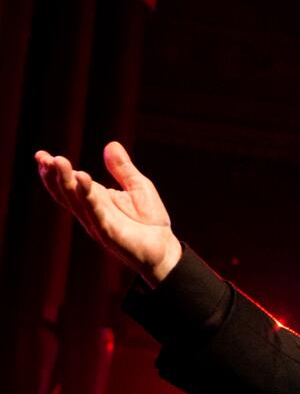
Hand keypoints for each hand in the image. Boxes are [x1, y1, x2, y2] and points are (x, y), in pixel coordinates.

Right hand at [36, 141, 181, 285]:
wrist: (165, 249)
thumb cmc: (150, 220)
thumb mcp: (138, 186)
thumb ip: (123, 168)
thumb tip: (111, 144)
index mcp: (96, 198)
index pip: (69, 184)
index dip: (54, 171)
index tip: (41, 156)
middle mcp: (92, 210)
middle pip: (67, 192)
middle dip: (54, 175)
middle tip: (43, 158)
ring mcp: (98, 223)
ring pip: (77, 201)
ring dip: (66, 182)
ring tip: (59, 163)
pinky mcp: (110, 233)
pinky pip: (96, 214)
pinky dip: (88, 198)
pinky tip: (82, 181)